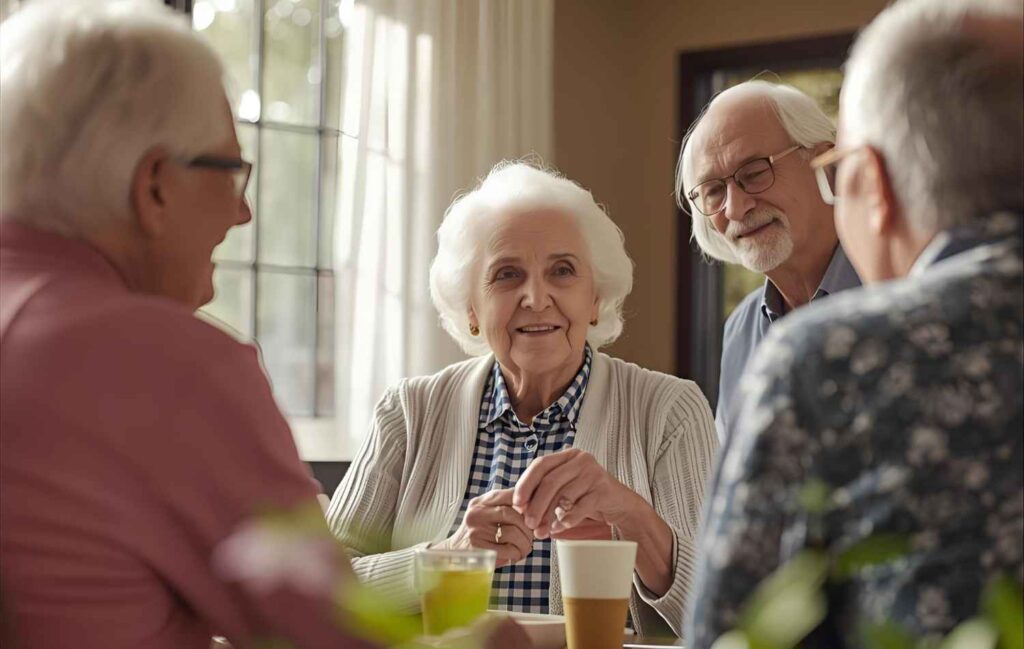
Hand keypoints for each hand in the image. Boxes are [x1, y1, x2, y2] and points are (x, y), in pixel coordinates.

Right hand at [437, 488, 533, 566]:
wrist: (454, 556)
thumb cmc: (478, 535)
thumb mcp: (487, 515)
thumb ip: (505, 507)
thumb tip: (536, 505)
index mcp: (481, 502)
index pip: (510, 495)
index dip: (528, 505)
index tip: (535, 516)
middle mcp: (476, 513)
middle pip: (514, 515)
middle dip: (528, 529)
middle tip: (532, 537)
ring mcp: (476, 532)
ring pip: (514, 533)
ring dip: (525, 544)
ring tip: (524, 548)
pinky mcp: (479, 550)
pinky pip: (508, 550)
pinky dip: (517, 554)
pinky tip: (515, 556)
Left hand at [511, 449, 635, 538]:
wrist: (619, 504)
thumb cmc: (586, 495)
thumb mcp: (563, 489)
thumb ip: (542, 492)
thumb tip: (516, 505)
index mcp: (567, 456)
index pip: (540, 464)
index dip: (525, 484)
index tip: (516, 503)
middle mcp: (581, 460)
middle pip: (550, 481)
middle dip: (536, 505)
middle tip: (529, 524)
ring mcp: (594, 473)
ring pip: (564, 496)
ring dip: (549, 517)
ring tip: (543, 531)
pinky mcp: (604, 490)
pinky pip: (580, 507)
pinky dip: (567, 520)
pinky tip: (559, 528)